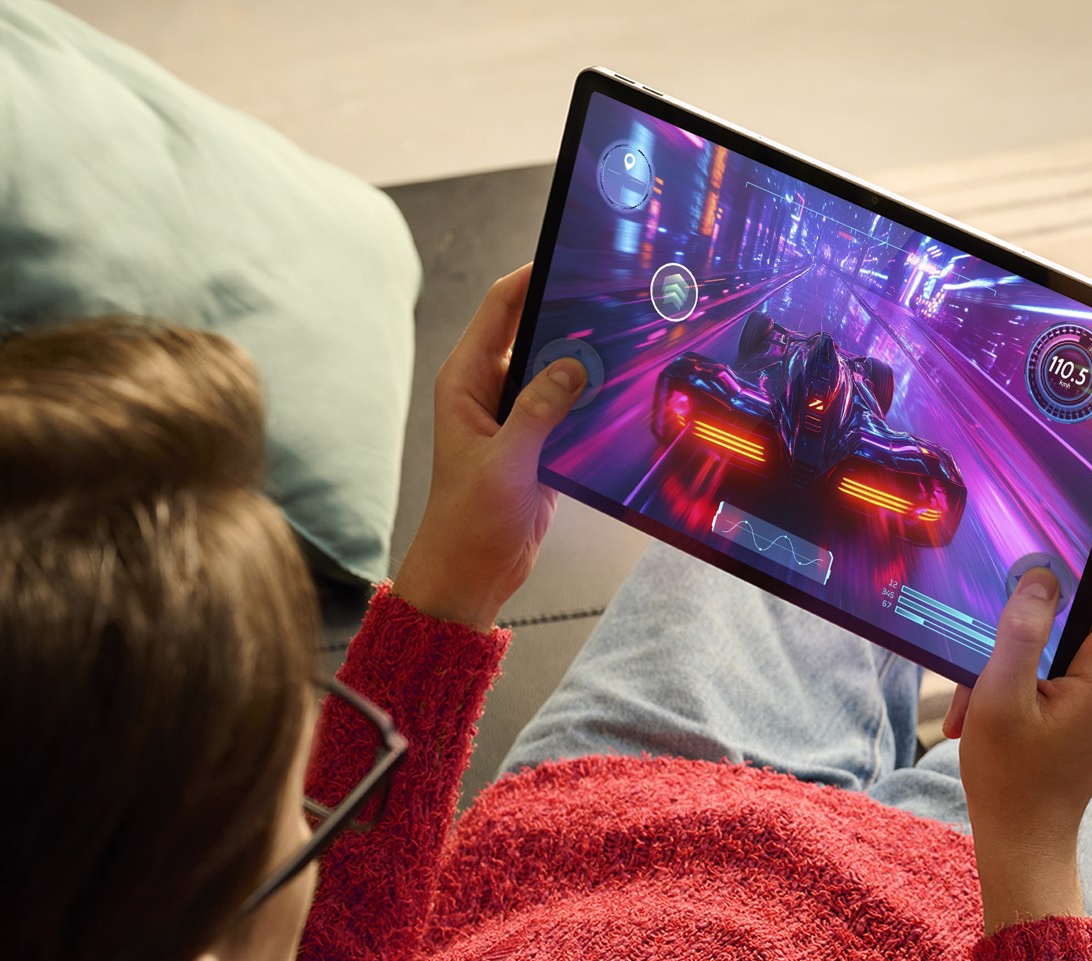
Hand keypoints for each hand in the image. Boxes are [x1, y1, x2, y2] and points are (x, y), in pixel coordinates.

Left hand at [392, 266, 585, 630]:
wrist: (472, 572)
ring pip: (559, 369)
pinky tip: (621, 392)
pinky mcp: (540, 439)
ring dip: (587, 362)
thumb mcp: (505, 463)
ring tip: (626, 345)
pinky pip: (571, 403)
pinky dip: (593, 397)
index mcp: (465, 382)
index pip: (499, 309)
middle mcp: (489, 390)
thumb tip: (575, 366)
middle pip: (535, 332)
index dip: (529, 277)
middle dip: (570, 318)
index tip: (564, 256)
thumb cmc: (467, 522)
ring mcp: (517, 414)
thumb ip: (538, 411)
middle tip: (612, 303)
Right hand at [945, 541, 1091, 933]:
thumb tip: (1041, 574)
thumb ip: (1021, 629)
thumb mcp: (999, 698)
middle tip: (986, 637)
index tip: (1057, 535)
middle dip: (1035, 611)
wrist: (1026, 844)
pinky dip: (1026, 673)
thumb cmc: (1011, 780)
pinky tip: (986, 708)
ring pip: (1072, 634)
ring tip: (974, 696)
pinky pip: (1068, 661)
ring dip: (1019, 651)